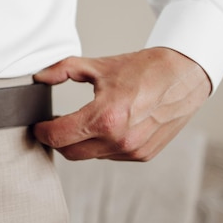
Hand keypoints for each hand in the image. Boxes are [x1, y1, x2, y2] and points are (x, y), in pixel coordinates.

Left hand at [33, 47, 210, 161]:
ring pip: (90, 156)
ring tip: (80, 124)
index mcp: (104, 118)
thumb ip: (63, 70)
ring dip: (80, 143)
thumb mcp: (98, 66)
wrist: (183, 76)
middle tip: (54, 124)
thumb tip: (39, 76)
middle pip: (70, 152)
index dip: (42, 132)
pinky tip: (104, 128)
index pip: (58, 137)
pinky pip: (110, 156)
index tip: (38, 126)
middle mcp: (119, 140)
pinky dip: (102, 145)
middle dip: (58, 140)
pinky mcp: (143, 155)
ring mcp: (132, 151)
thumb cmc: (143, 70)